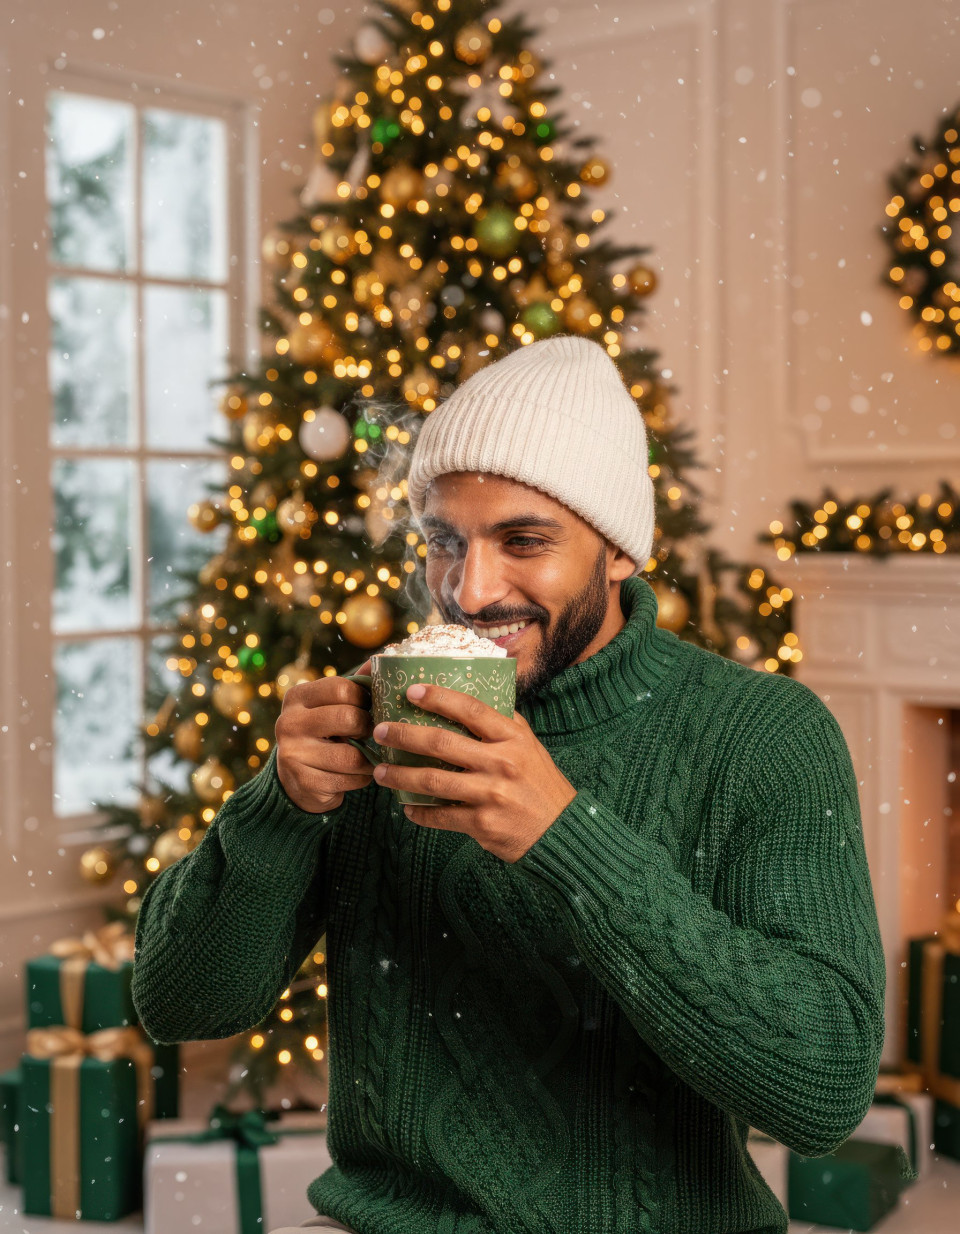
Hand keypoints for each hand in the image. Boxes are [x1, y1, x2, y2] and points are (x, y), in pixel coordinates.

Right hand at [274, 658, 375, 812]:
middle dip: (367, 728)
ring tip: (366, 756)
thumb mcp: (331, 706)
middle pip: (348, 718)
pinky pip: (350, 780)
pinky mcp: (305, 782)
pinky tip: (355, 774)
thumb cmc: (323, 735)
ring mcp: (294, 754)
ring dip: (368, 759)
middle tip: (370, 733)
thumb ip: (355, 685)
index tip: (368, 708)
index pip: (341, 687)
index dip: (364, 698)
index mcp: (297, 697)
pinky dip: (361, 778)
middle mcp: (289, 722)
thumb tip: (384, 658)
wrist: (296, 781)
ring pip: (352, 755)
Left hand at [370, 682, 576, 862]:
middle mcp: (501, 762)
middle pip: (441, 743)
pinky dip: (419, 813)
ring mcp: (491, 793)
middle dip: (404, 735)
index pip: (471, 709)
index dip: (438, 697)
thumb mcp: (528, 746)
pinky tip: (407, 808)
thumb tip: (465, 701)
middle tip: (380, 731)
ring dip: (400, 776)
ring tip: (379, 772)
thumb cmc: (540, 783)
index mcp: (512, 737)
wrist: (560, 830)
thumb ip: (501, 724)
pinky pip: (440, 815)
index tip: (410, 690)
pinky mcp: (482, 823)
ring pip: (433, 781)